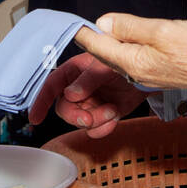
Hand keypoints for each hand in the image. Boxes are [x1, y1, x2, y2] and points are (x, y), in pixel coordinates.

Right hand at [28, 53, 147, 138]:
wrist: (151, 71)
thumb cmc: (126, 58)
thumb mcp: (106, 64)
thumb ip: (88, 79)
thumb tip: (71, 94)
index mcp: (75, 71)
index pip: (51, 85)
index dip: (40, 101)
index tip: (35, 118)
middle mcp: (81, 88)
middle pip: (65, 108)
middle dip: (75, 116)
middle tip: (87, 118)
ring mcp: (93, 102)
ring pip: (82, 121)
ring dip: (95, 121)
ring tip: (111, 111)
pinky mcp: (106, 113)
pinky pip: (97, 128)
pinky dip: (104, 127)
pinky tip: (113, 119)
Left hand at [75, 13, 186, 94]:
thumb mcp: (163, 30)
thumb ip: (131, 26)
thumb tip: (104, 22)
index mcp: (134, 62)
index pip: (99, 47)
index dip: (84, 33)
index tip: (71, 24)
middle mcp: (138, 73)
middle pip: (107, 55)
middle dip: (93, 41)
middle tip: (80, 26)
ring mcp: (150, 75)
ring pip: (121, 58)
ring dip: (109, 45)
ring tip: (102, 30)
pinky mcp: (161, 73)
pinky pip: (135, 61)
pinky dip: (127, 50)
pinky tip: (131, 40)